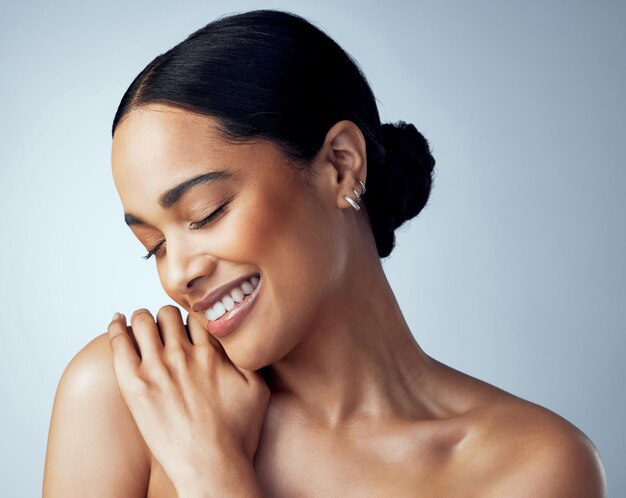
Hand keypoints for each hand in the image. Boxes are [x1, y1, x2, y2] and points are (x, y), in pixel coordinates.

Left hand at [107, 305, 269, 493]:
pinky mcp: (135, 385)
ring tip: (141, 322)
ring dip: (143, 318)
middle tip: (164, 325)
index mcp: (213, 352)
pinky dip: (116, 327)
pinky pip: (119, 343)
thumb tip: (241, 339)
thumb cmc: (237, 434)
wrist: (213, 467)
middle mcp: (184, 354)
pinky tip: (117, 321)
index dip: (192, 317)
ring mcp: (157, 368)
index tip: (187, 323)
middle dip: (167, 316)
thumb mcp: (258, 388)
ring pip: (144, 321)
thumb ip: (248, 357)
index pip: (196, 316)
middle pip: (169, 314)